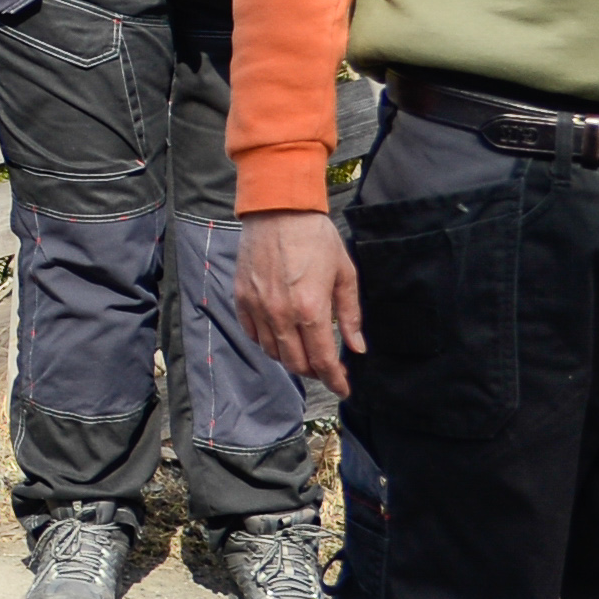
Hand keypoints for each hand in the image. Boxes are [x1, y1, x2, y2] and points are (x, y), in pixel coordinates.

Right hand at [238, 210, 361, 394]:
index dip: (335, 380)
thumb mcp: (344, 274)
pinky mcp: (242, 299)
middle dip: (314, 373)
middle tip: (327, 369)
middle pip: (296, 363)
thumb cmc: (316, 238)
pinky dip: (268, 342)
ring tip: (305, 351)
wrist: (278, 210)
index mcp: (311, 309)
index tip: (344, 388)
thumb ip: (351, 315)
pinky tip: (280, 335)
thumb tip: (357, 347)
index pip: (323, 360)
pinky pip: (253, 334)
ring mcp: (258, 308)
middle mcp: (281, 314)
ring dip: (291, 359)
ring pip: (272, 352)